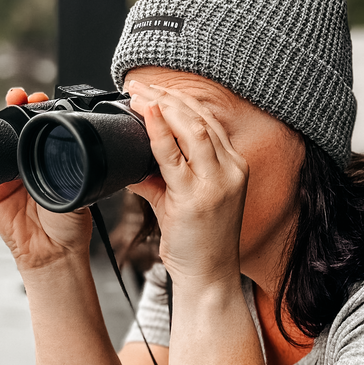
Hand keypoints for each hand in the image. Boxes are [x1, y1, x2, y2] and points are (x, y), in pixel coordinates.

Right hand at [0, 88, 93, 269]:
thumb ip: (65, 169)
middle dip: (15, 105)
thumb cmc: (69, 223)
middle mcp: (28, 163)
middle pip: (17, 126)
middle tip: (19, 96)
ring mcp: (7, 174)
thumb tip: (57, 148)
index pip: (42, 126)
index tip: (40, 97)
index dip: (39, 109)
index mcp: (50, 159)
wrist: (52, 252)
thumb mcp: (75, 188)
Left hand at [125, 79, 248, 288]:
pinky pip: (174, 156)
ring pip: (191, 128)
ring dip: (160, 106)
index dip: (179, 100)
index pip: (208, 120)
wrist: (210, 279)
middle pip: (200, 117)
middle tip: (138, 84)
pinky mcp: (197, 198)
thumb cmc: (200, 243)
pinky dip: (158, 131)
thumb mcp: (182, 202)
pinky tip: (145, 113)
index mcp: (233, 166)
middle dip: (166, 96)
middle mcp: (230, 170)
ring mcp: (217, 183)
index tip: (153, 89)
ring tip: (136, 94)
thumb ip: (160, 178)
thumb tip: (131, 163)